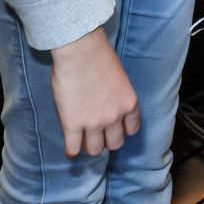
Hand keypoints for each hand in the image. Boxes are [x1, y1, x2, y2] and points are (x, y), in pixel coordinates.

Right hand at [49, 29, 139, 158]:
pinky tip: (70, 149)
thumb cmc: (100, 57)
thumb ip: (118, 96)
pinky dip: (72, 151)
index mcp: (129, 103)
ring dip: (90, 147)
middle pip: (115, 144)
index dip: (122, 131)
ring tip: (83, 141)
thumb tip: (109, 103)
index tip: (115, 129)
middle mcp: (115, 117)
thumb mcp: (120, 79)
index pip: (132, 130)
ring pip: (95, 150)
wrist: (81, 52)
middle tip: (98, 135)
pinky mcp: (73, 124)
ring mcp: (94, 123)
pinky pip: (73, 148)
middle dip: (107, 141)